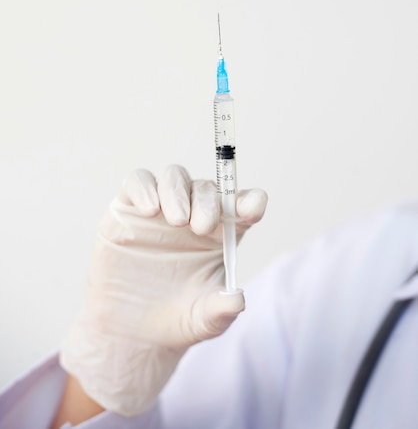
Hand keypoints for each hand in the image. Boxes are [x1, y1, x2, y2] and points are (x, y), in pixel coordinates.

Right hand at [60, 165, 267, 415]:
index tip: (251, 211)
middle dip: (208, 202)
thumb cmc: (176, 318)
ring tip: (176, 220)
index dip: (251, 200)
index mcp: (221, 232)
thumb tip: (237, 300)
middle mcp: (194, 213)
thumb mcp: (203, 320)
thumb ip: (220, 311)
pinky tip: (149, 209)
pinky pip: (137, 181)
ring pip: (174, 176)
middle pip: (207, 188)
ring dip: (178, 191)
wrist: (129, 331)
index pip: (242, 203)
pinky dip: (144, 187)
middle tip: (201, 228)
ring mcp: (161, 208)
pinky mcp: (128, 208)